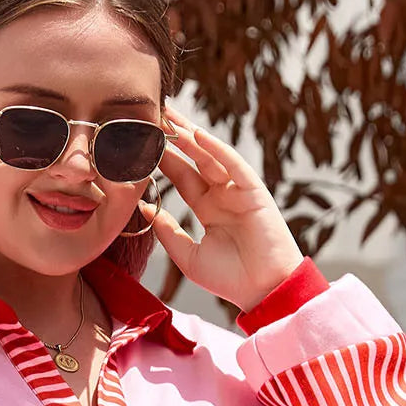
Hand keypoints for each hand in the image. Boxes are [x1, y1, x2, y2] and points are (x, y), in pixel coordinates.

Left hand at [139, 101, 304, 311]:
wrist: (262, 292)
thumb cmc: (229, 279)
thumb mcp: (188, 256)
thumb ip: (168, 231)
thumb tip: (146, 208)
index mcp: (208, 208)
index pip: (182, 176)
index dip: (164, 158)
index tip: (143, 142)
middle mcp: (222, 195)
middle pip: (195, 159)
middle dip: (176, 137)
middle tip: (155, 113)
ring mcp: (239, 191)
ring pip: (211, 157)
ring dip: (191, 136)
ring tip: (170, 118)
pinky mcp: (254, 192)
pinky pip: (234, 165)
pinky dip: (217, 150)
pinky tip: (198, 136)